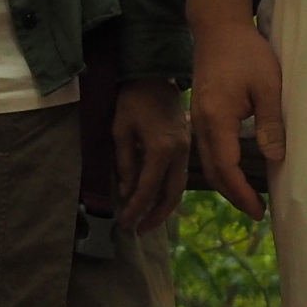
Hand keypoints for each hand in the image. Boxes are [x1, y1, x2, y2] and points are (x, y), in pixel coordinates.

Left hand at [110, 78, 189, 234]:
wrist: (154, 75)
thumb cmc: (132, 99)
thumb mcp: (120, 130)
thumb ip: (125, 163)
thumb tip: (126, 192)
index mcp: (161, 148)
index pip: (148, 188)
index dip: (135, 209)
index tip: (124, 224)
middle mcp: (179, 153)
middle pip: (171, 195)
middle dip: (155, 216)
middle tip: (137, 231)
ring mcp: (186, 149)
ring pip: (179, 187)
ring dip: (164, 207)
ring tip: (147, 222)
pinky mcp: (186, 145)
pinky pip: (180, 175)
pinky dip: (169, 192)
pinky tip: (157, 199)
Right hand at [188, 14, 282, 219]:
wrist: (217, 27)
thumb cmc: (246, 52)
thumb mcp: (268, 86)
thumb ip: (270, 123)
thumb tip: (276, 159)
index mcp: (217, 118)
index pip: (226, 167)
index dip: (241, 193)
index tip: (258, 210)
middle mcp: (200, 122)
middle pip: (212, 170)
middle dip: (232, 194)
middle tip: (256, 210)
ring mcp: (196, 117)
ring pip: (206, 161)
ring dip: (225, 182)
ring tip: (246, 196)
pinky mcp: (199, 112)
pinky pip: (206, 148)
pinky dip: (219, 166)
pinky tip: (233, 169)